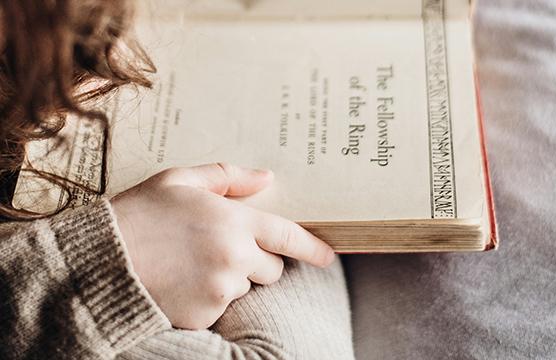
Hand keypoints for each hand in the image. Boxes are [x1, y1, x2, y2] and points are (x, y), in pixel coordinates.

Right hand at [110, 163, 334, 328]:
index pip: (288, 237)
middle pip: (271, 268)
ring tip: (190, 263)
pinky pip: (219, 307)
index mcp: (234, 222)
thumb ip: (227, 178)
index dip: (312, 248)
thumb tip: (265, 177)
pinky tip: (180, 281)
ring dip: (229, 277)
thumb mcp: (179, 180)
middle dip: (256, 260)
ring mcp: (220, 290)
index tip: (327, 257)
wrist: (99, 260)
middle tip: (220, 248)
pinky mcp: (204, 314)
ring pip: (243, 287)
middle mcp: (234, 258)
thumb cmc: (139, 214)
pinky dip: (207, 297)